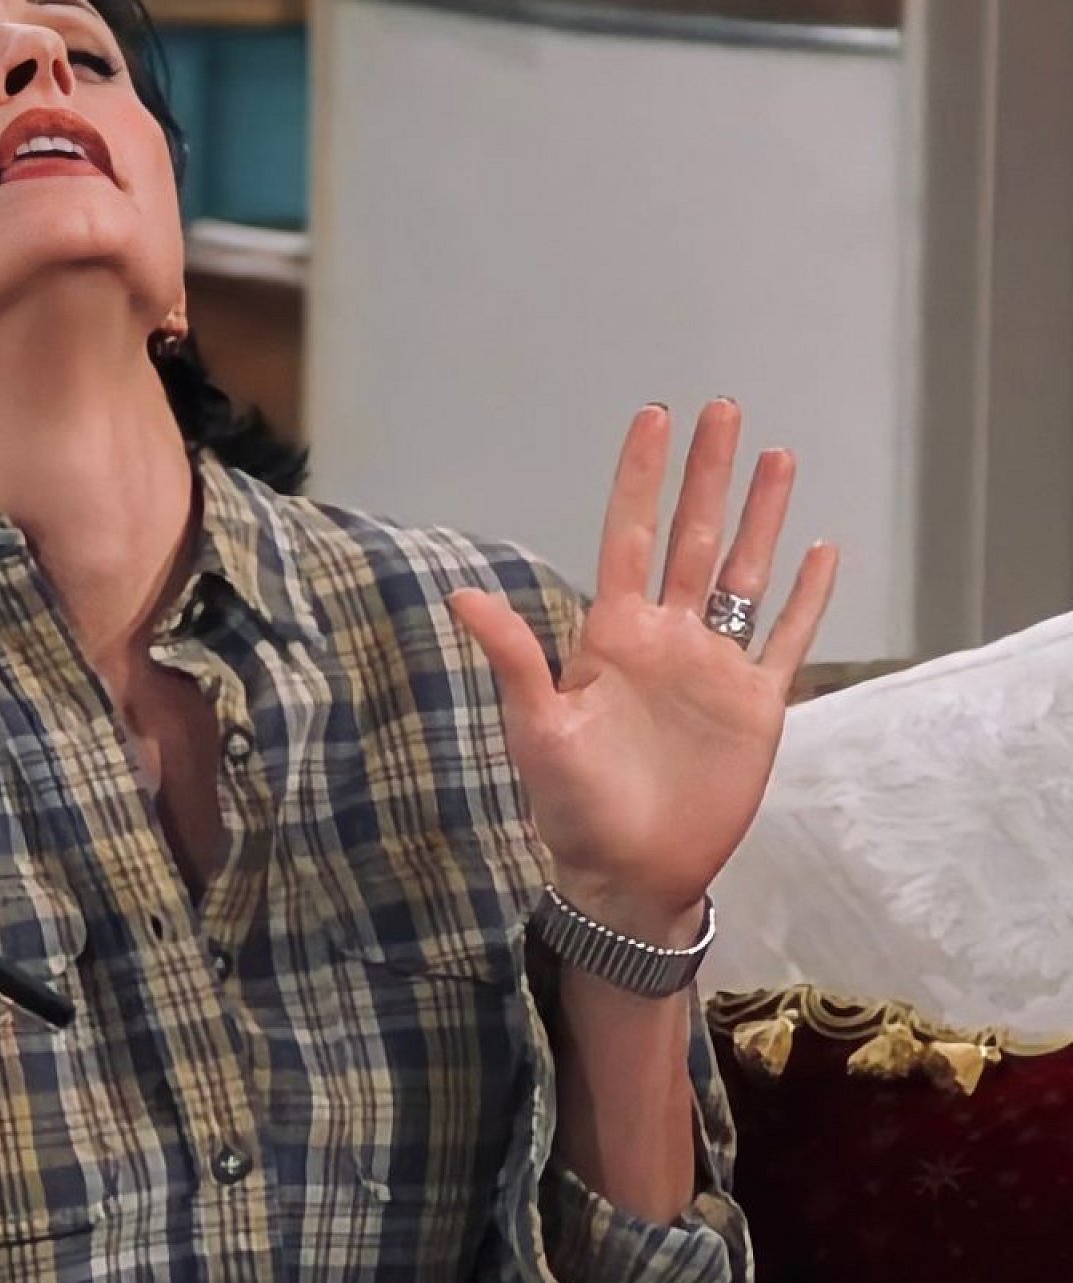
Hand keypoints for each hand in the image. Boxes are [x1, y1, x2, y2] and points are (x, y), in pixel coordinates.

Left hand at [448, 400, 838, 942]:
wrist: (631, 873)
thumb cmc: (572, 806)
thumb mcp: (536, 728)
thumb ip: (515, 658)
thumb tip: (462, 596)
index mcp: (612, 635)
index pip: (630, 536)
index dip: (640, 478)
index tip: (653, 418)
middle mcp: (666, 638)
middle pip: (694, 538)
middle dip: (709, 475)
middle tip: (724, 409)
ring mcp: (714, 667)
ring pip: (746, 575)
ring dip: (762, 518)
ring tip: (780, 457)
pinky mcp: (756, 704)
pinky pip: (788, 638)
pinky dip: (808, 596)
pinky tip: (821, 551)